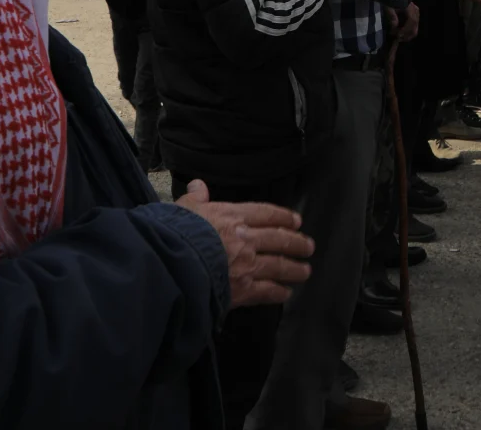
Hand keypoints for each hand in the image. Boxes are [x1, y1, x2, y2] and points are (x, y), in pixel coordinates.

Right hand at [175, 179, 312, 307]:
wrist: (172, 264)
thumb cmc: (176, 234)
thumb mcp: (184, 209)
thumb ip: (195, 198)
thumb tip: (198, 186)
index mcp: (233, 217)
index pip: (266, 213)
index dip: (284, 217)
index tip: (296, 221)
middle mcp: (246, 239)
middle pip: (280, 239)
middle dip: (297, 243)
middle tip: (309, 247)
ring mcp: (248, 265)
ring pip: (279, 266)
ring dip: (294, 269)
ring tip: (305, 271)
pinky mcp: (243, 290)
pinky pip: (267, 291)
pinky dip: (278, 293)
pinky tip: (285, 293)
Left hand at [394, 4, 419, 40]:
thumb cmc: (391, 1)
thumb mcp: (389, 7)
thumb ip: (392, 16)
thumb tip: (394, 26)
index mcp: (410, 8)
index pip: (412, 21)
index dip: (405, 30)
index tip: (398, 35)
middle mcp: (416, 11)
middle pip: (415, 27)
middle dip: (407, 35)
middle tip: (398, 38)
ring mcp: (416, 14)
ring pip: (415, 28)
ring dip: (407, 34)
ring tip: (398, 36)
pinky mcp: (415, 16)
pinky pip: (414, 26)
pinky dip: (408, 31)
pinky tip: (401, 33)